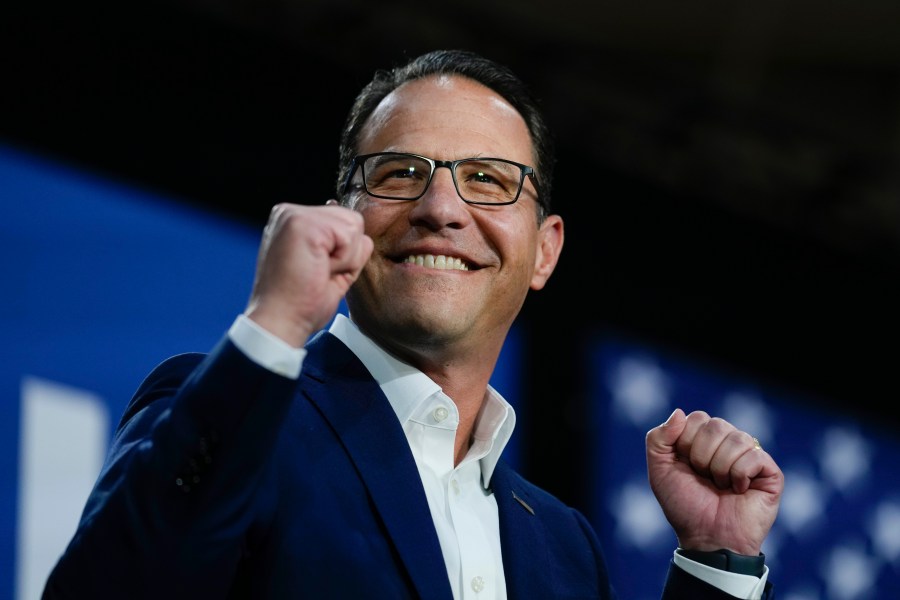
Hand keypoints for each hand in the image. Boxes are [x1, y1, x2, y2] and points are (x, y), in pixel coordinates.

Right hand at [244, 202, 372, 346]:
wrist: (281, 322)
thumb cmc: (301, 303)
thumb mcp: (329, 267)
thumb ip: (343, 245)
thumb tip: (358, 228)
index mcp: (294, 221)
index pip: (343, 222)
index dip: (344, 254)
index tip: (317, 272)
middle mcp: (290, 212)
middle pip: (352, 220)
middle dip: (348, 254)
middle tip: (318, 273)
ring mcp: (295, 215)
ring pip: (354, 226)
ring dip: (345, 258)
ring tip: (317, 271)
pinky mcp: (302, 223)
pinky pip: (349, 236)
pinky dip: (343, 261)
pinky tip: (318, 270)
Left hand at [645, 408, 783, 555]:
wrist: (706, 538)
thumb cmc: (684, 506)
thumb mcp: (659, 470)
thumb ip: (658, 438)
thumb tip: (679, 413)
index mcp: (703, 440)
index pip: (697, 418)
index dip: (686, 442)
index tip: (686, 466)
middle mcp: (728, 443)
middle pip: (716, 424)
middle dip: (702, 455)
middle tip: (704, 478)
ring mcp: (750, 456)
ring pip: (736, 438)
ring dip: (720, 468)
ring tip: (721, 486)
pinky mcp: (770, 472)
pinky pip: (754, 456)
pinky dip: (739, 475)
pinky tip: (739, 490)